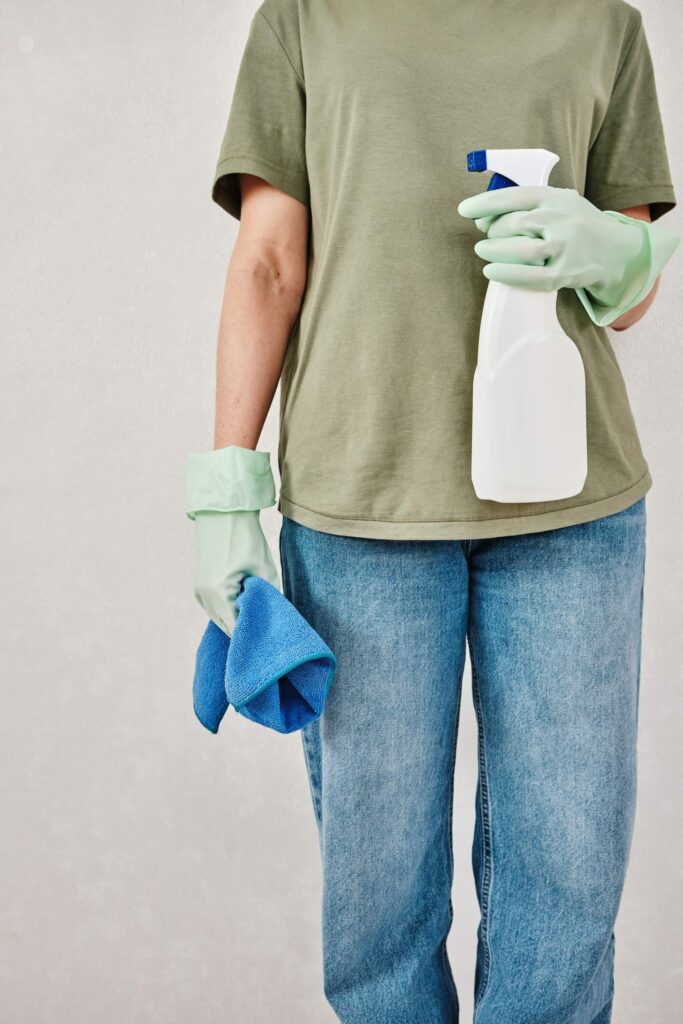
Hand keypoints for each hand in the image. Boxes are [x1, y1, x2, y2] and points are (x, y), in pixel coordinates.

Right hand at [186, 445, 278, 635]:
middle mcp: (205, 596)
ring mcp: (199, 592)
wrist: (223, 513)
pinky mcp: (199, 586)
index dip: (252, 637)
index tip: (267, 641)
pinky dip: (228, 610)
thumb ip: (270, 599)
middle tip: (265, 633)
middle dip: (245, 631)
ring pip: (220, 619)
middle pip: (227, 628)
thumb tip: (276, 618)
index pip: (237, 630)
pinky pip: (215, 608)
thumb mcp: (264, 570)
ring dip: (236, 620)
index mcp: (220, 593)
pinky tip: (243, 606)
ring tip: (256, 617)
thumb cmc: (246, 538)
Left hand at [458, 185, 645, 303]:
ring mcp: (566, 247)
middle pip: (514, 224)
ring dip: (495, 251)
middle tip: (487, 236)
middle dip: (493, 230)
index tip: (465, 210)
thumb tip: (483, 218)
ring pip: (520, 250)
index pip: (514, 196)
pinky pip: (531, 276)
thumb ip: (528, 205)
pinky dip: (507, 274)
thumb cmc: (578, 225)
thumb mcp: (560, 202)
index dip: (484, 204)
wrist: (617, 250)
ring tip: (485, 251)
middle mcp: (562, 219)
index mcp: (556, 197)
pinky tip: (492, 272)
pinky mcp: (566, 273)